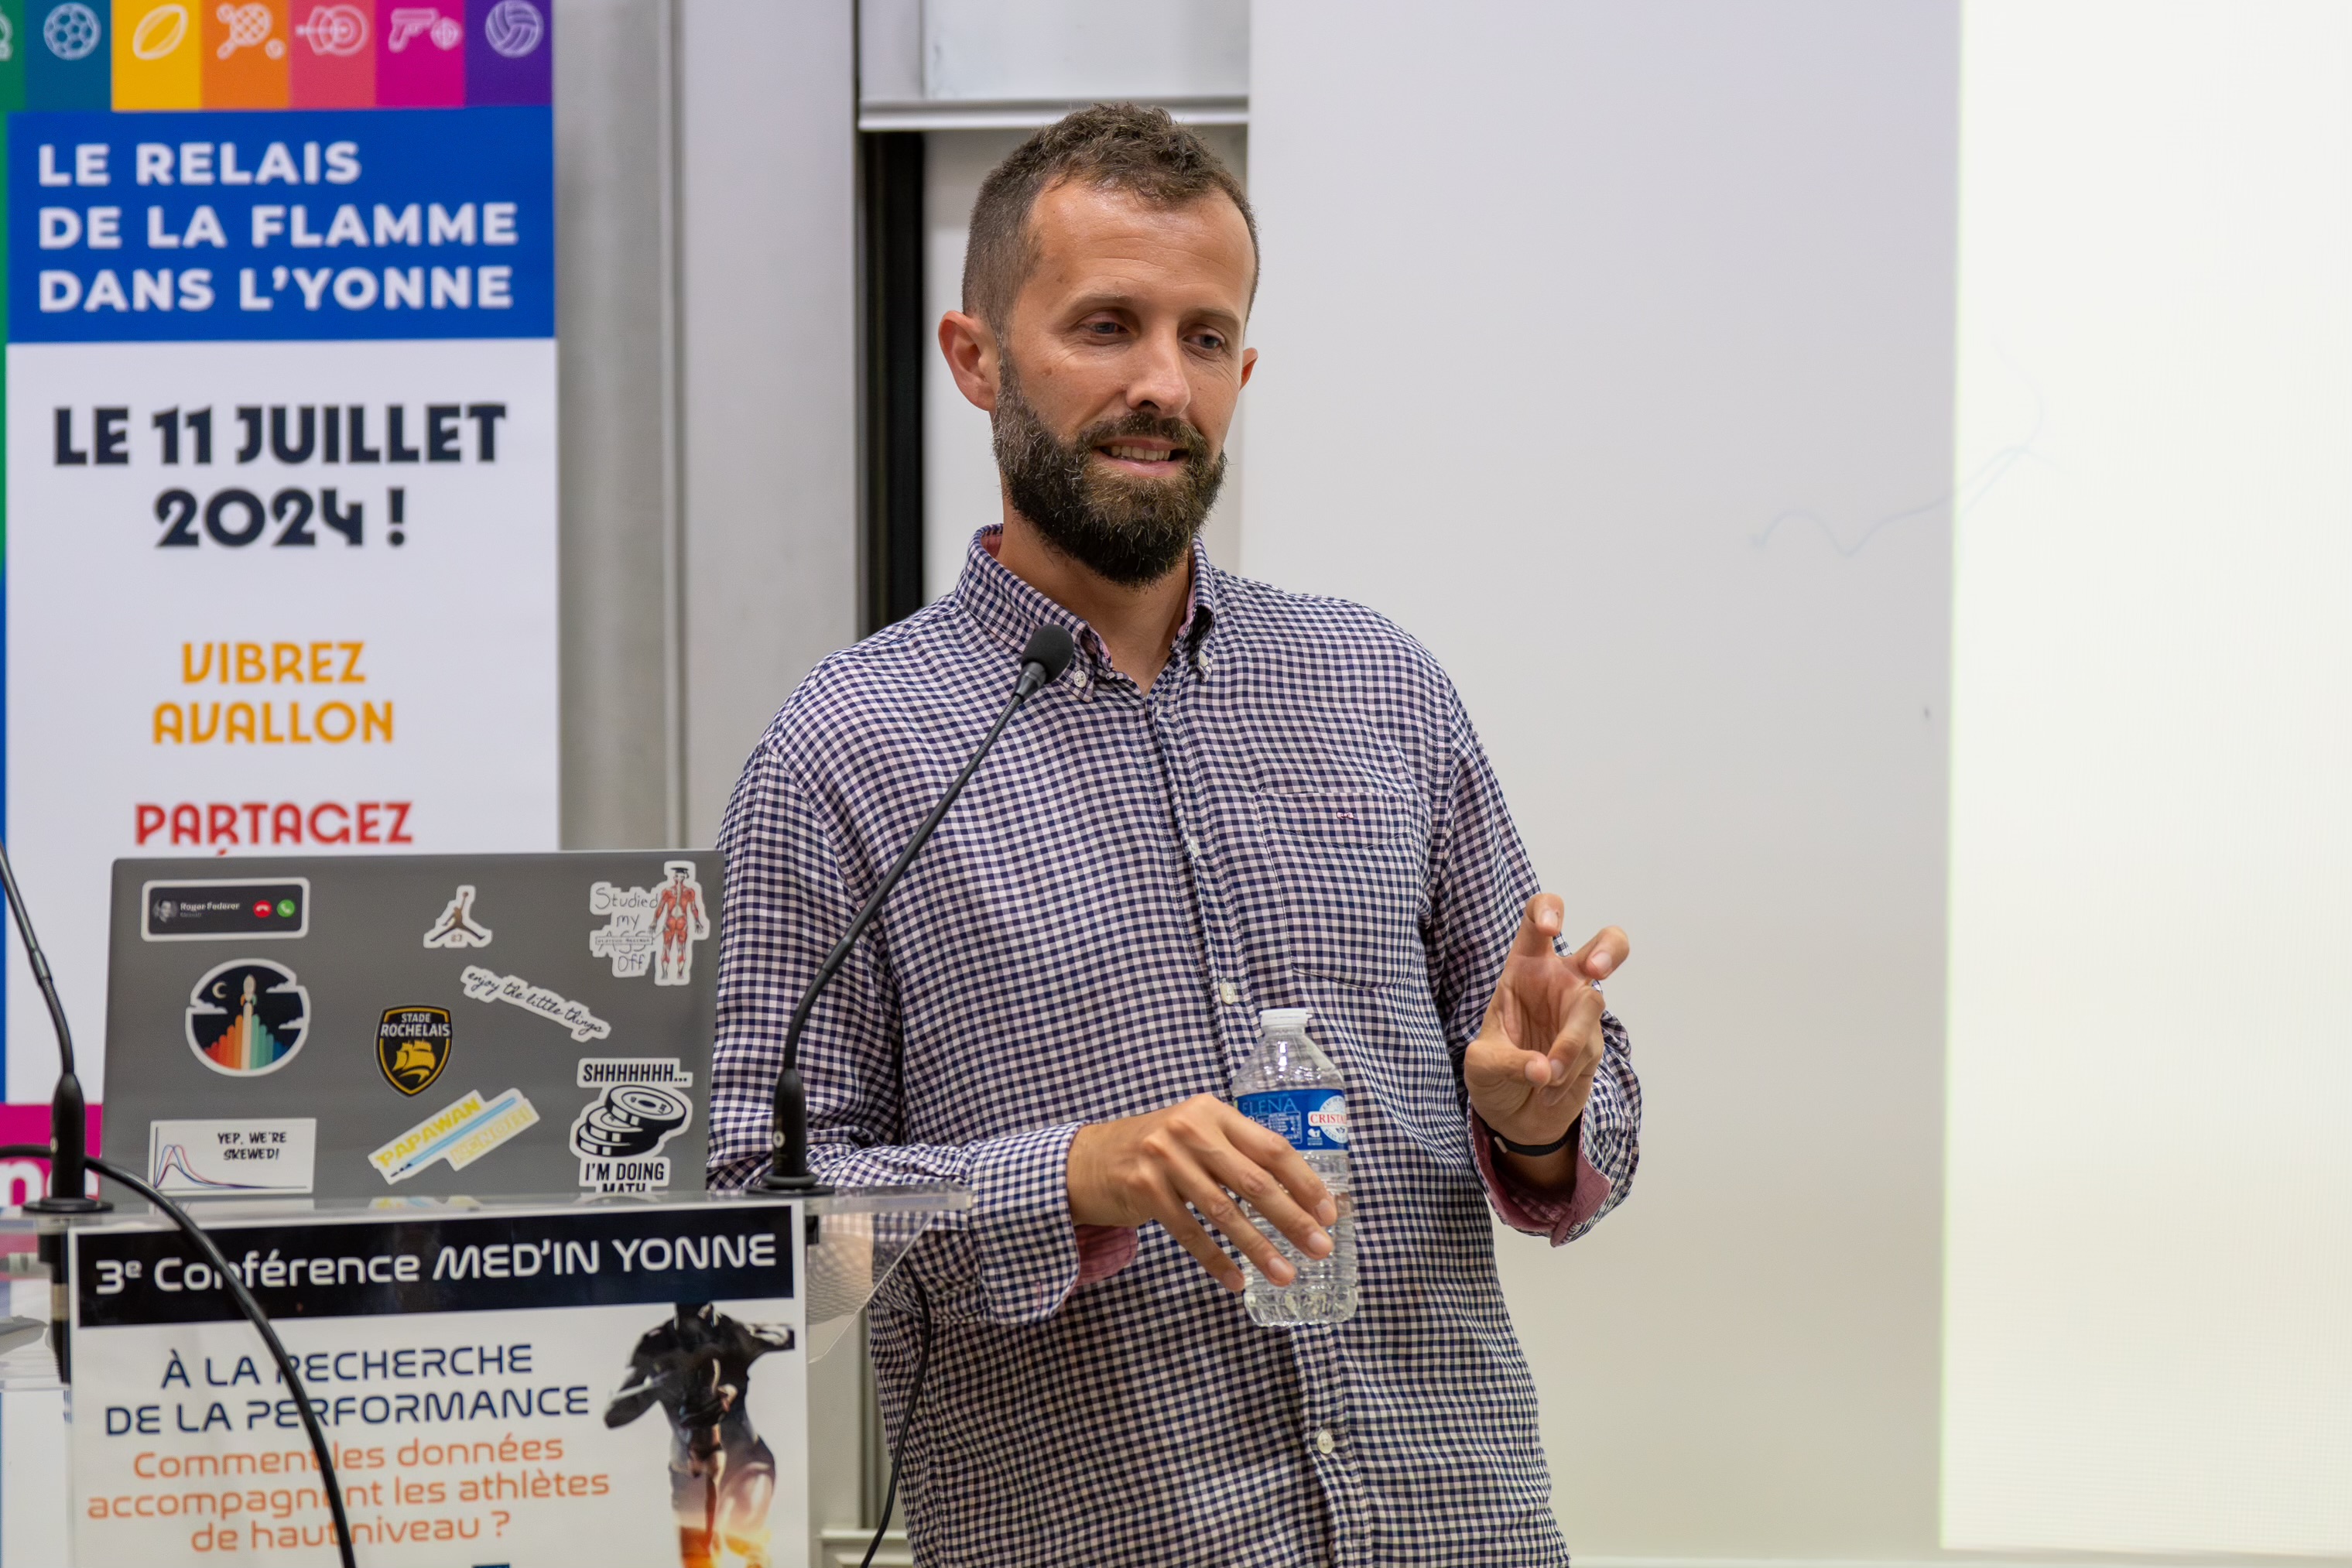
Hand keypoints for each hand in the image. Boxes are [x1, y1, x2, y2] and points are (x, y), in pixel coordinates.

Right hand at [1068, 1094, 1338, 1293]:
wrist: (1090, 1158)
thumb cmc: (1159, 1150)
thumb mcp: (1198, 1134)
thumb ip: (1238, 1152)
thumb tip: (1300, 1196)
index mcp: (1214, 1112)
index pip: (1271, 1147)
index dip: (1305, 1182)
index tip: (1328, 1213)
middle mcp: (1190, 1130)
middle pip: (1253, 1181)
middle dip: (1292, 1218)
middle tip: (1320, 1248)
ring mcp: (1164, 1159)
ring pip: (1223, 1211)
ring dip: (1258, 1247)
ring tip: (1285, 1273)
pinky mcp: (1143, 1189)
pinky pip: (1188, 1232)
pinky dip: (1215, 1259)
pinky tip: (1236, 1280)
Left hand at [1463, 895, 1626, 1150]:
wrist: (1513, 1113)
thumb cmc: (1493, 1074)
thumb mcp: (1482, 1065)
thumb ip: (1508, 1062)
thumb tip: (1545, 1070)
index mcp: (1526, 967)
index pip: (1537, 920)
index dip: (1549, 910)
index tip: (1551, 928)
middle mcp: (1560, 982)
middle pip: (1606, 945)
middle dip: (1609, 950)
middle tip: (1596, 970)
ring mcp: (1581, 1013)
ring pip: (1592, 1008)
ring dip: (1568, 1045)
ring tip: (1544, 1079)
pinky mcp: (1594, 1045)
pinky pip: (1587, 1052)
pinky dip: (1565, 1075)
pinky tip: (1545, 1093)